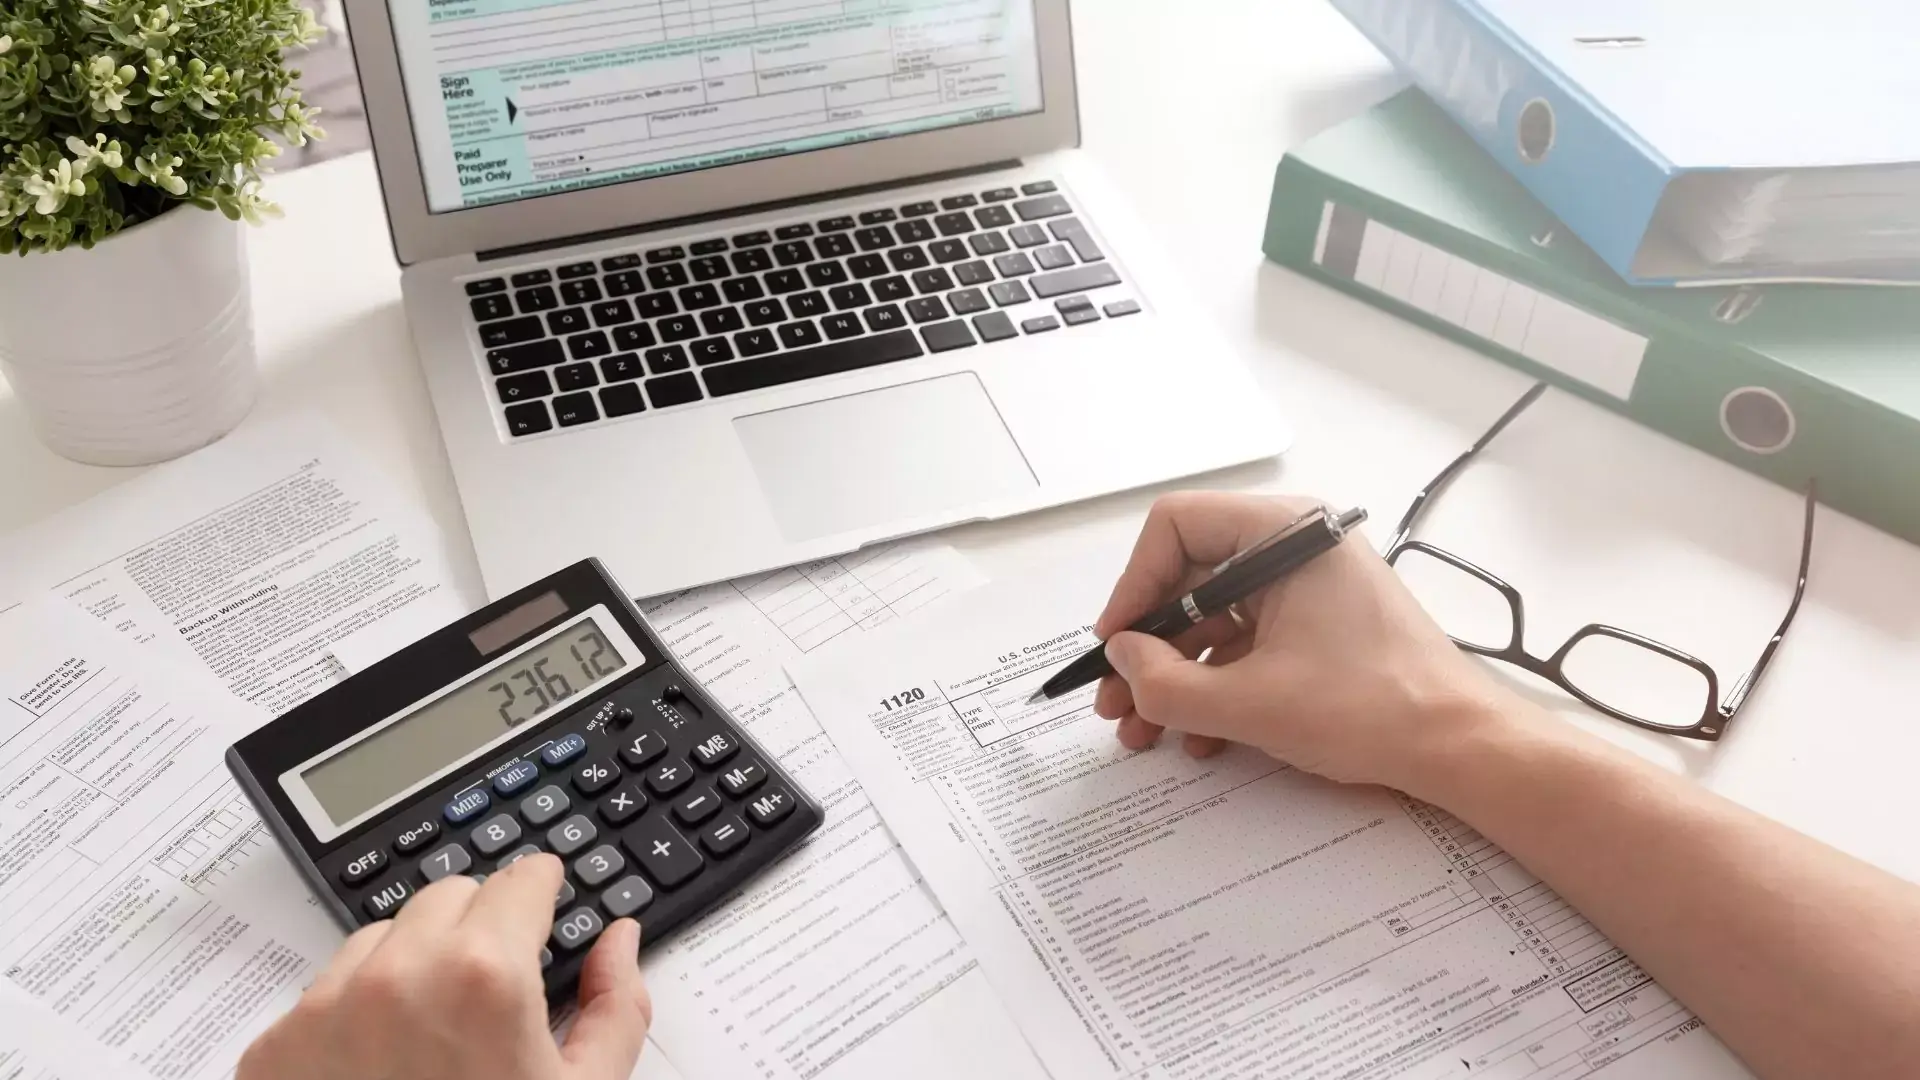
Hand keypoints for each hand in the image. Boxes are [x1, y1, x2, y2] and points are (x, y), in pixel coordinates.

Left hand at [238, 854, 651, 1079]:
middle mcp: (397, 977)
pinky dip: (356, 1014)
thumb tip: (618, 941)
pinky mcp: (274, 1052)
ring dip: (414, 962)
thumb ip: (617, 1005)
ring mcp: (324, 1013)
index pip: (520, 879)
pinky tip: (386, 1069)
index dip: (543, 893)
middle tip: (499, 987)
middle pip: (451, 896)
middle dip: (482, 925)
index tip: (545, 902)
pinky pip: (322, 995)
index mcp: (485, 978)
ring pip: (382, 938)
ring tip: (438, 1036)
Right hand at [1092, 491, 1532, 797]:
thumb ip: (1167, 683)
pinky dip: (1218, 686)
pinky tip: (1199, 738)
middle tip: (1116, 702)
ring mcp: (1308, 586)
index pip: (1175, 528)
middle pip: (1190, 579)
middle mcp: (1294, 546)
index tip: (1115, 645)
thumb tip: (1122, 660)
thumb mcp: (1249, 702)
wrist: (1459, 745)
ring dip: (1175, 677)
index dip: (1133, 586)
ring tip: (1146, 733)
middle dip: (1148, 648)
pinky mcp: (1319, 625)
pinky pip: (1248, 643)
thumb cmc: (1370, 707)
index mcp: (1283, 534)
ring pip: (1214, 619)